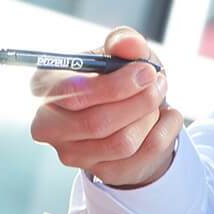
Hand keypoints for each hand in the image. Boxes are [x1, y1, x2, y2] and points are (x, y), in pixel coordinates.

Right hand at [30, 26, 183, 188]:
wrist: (132, 114)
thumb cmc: (119, 80)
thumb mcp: (123, 54)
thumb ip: (124, 42)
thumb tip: (127, 43)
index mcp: (45, 87)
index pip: (74, 93)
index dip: (116, 84)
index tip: (147, 71)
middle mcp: (48, 125)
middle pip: (97, 123)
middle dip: (139, 101)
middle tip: (159, 84)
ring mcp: (71, 153)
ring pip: (121, 143)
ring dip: (150, 117)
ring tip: (159, 98)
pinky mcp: (99, 171)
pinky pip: (141, 156)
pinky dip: (164, 132)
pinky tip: (168, 117)